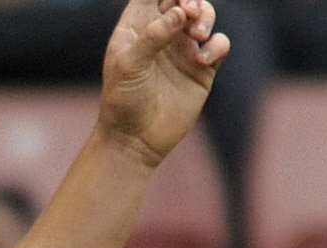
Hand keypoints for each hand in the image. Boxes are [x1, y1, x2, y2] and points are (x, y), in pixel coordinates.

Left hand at [98, 0, 230, 164]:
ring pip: (204, 15)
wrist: (135, 140)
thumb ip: (153, 35)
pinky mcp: (201, 68)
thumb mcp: (129, 65)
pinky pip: (219, 44)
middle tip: (190, 12)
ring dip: (206, 16)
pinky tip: (203, 60)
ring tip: (197, 35)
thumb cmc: (123, 102)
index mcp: (136, 28)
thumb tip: (180, 11)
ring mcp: (182, 50)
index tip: (177, 0)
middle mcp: (161, 35)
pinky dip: (216, 45)